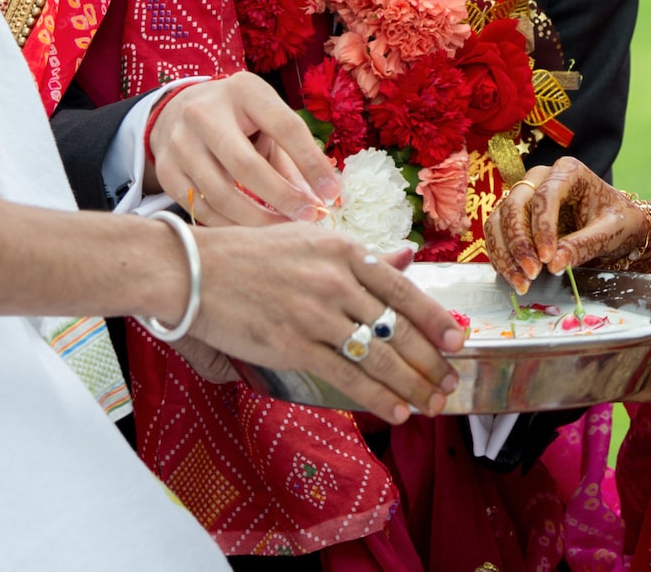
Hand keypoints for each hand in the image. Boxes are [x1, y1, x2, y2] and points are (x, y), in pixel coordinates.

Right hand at [149, 74, 342, 226]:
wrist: (180, 110)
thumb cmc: (241, 119)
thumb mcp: (268, 119)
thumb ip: (295, 155)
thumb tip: (325, 196)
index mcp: (243, 90)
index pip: (285, 127)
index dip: (312, 163)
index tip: (331, 193)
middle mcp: (204, 112)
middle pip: (246, 166)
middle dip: (282, 197)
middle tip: (308, 217)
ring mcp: (180, 141)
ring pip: (221, 193)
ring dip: (257, 218)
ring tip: (283, 228)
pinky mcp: (166, 169)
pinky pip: (200, 208)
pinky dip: (230, 225)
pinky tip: (252, 230)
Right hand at [188, 226, 465, 423]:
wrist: (194, 271)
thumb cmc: (250, 254)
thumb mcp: (311, 240)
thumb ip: (360, 255)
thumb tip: (406, 257)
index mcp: (345, 251)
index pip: (403, 290)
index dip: (435, 319)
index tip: (457, 340)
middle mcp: (336, 281)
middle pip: (397, 329)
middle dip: (429, 361)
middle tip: (448, 382)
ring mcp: (315, 315)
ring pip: (378, 357)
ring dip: (410, 386)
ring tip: (429, 403)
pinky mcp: (293, 346)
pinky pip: (346, 377)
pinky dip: (376, 398)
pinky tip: (394, 411)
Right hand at [483, 156, 650, 292]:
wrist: (615, 227)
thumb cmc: (617, 222)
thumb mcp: (610, 232)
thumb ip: (583, 245)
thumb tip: (553, 265)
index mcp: (568, 170)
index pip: (545, 195)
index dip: (542, 228)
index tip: (546, 259)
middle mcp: (540, 177)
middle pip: (514, 205)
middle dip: (519, 243)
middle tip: (532, 273)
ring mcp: (525, 195)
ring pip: (499, 220)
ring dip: (505, 253)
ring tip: (522, 283)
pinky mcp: (515, 216)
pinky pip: (497, 234)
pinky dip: (502, 258)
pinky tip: (515, 278)